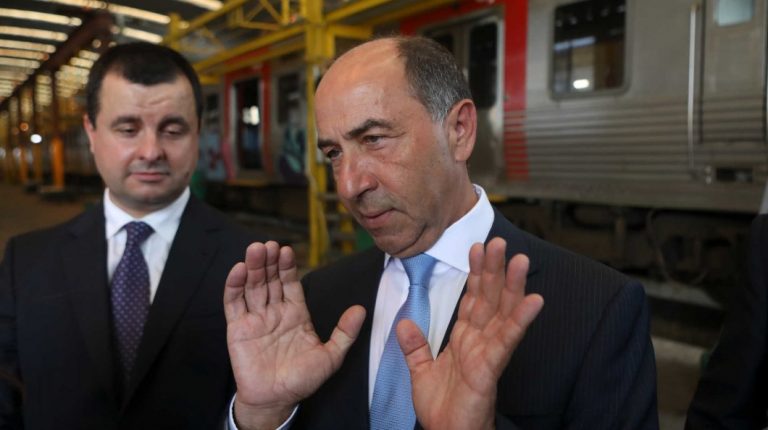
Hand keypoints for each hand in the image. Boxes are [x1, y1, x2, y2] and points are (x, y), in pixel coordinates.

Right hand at [224, 241, 365, 428]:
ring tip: (256, 249)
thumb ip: (345, 333)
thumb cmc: (303, 380)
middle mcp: (275, 312)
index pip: (291, 283)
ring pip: (253, 286)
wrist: (276, 400)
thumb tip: (361, 310)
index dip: (288, 267)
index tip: (287, 250)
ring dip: (254, 267)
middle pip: (271, 280)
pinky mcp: (237, 329)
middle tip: (269, 244)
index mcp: (296, 314)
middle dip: (270, 262)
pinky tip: (239, 270)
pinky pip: (234, 303)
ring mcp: (255, 319)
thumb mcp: (331, 356)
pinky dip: (234, 285)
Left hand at [399, 238, 543, 429]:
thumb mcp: (421, 371)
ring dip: (512, 285)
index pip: (472, 299)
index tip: (475, 248)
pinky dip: (521, 319)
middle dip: (493, 270)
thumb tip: (403, 322)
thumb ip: (415, 346)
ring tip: (520, 259)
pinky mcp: (491, 367)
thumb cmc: (442, 407)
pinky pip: (507, 339)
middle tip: (497, 241)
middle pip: (490, 298)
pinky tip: (534, 300)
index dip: (475, 274)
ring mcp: (489, 352)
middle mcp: (480, 341)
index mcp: (464, 339)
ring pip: (503, 312)